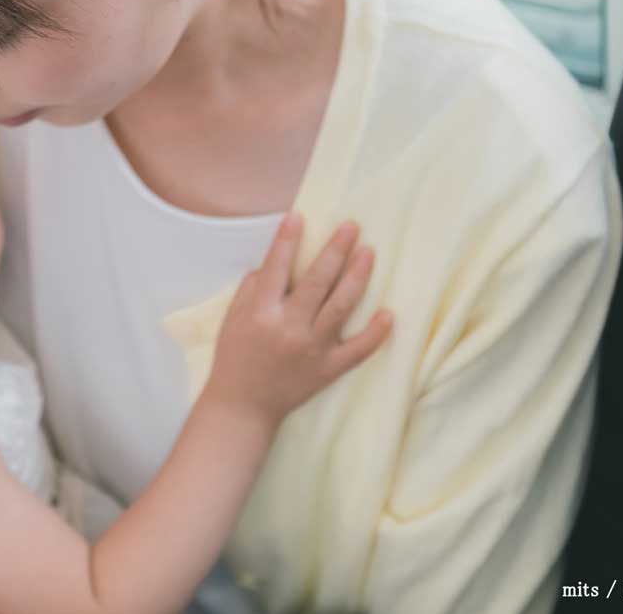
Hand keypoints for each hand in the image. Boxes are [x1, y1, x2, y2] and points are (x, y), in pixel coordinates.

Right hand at [205, 213, 391, 425]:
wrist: (244, 406)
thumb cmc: (235, 356)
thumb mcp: (233, 318)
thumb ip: (254, 288)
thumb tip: (276, 263)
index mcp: (262, 313)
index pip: (277, 267)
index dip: (287, 240)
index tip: (298, 216)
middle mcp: (289, 328)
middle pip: (318, 282)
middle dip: (336, 250)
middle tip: (351, 227)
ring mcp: (312, 349)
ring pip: (341, 307)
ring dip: (357, 277)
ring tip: (369, 253)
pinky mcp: (328, 369)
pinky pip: (357, 350)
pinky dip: (375, 333)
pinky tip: (389, 313)